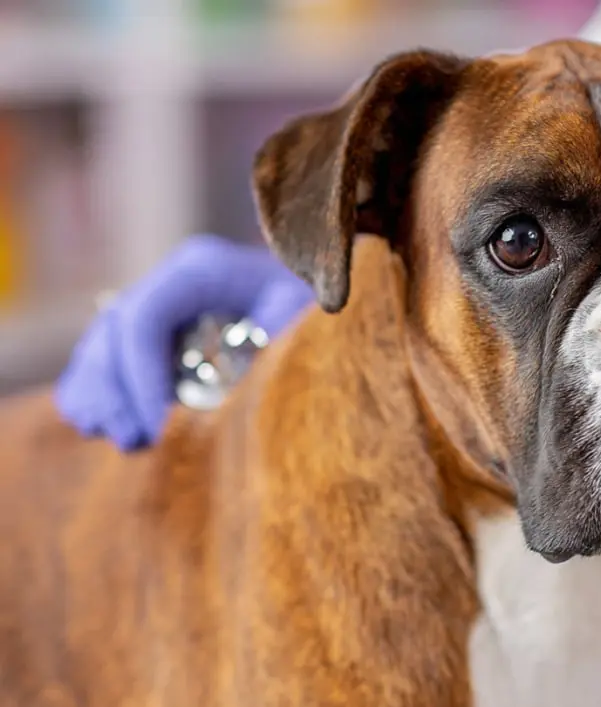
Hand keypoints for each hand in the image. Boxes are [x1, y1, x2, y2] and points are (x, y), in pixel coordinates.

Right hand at [55, 234, 312, 450]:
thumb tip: (223, 396)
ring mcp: (163, 308)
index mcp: (203, 271)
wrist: (330, 318)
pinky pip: (110, 360)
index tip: (159, 423)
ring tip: (123, 439)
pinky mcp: (161, 336)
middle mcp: (174, 284)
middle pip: (116, 331)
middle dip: (116, 389)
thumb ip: (264, 351)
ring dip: (102, 395)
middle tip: (133, 439)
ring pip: (105, 345)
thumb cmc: (320, 319)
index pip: (147, 315)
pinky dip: (100, 392)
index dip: (142, 371)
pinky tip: (100, 427)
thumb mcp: (304, 326)